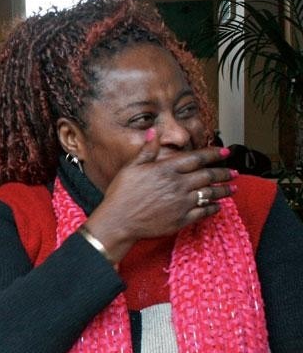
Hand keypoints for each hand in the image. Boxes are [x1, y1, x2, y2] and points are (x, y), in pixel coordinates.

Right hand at [84, 131, 233, 262]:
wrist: (118, 221)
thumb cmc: (122, 193)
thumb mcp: (131, 167)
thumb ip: (147, 150)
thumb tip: (153, 131)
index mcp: (167, 169)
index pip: (197, 158)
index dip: (213, 154)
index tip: (225, 152)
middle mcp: (178, 184)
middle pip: (208, 176)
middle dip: (224, 173)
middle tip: (234, 172)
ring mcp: (182, 203)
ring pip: (210, 193)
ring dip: (224, 190)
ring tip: (233, 188)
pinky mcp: (181, 219)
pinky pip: (203, 212)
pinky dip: (213, 208)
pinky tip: (218, 206)